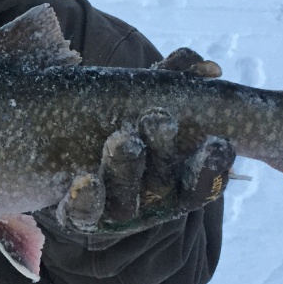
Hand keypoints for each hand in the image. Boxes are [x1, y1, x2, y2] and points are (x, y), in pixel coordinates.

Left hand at [48, 48, 234, 235]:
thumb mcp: (149, 96)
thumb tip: (210, 68)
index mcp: (175, 177)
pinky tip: (86, 181)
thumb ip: (177, 79)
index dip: (212, 167)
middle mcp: (149, 198)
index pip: (202, 180)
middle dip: (163, 152)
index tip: (216, 142)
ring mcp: (115, 210)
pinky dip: (87, 199)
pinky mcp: (81, 215)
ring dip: (125, 170)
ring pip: (125, 200)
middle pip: (161, 183)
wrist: (65, 143)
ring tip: (122, 138)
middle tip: (158, 120)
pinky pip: (84, 214)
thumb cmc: (122, 119)